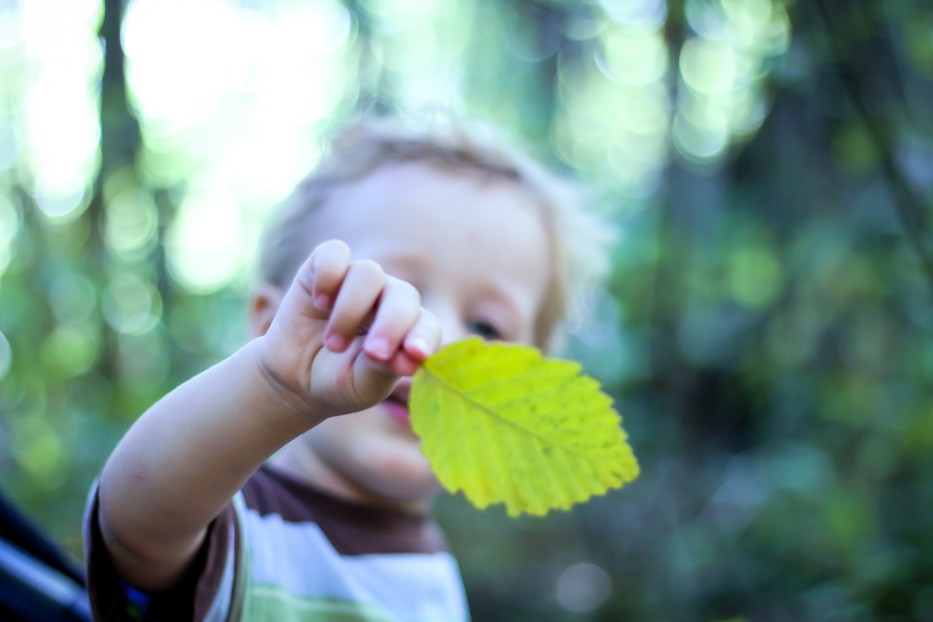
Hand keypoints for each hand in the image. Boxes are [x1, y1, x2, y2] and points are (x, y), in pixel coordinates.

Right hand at [255, 240, 439, 419]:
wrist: (292, 378)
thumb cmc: (338, 382)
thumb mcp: (361, 387)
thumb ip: (382, 370)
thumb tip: (407, 359)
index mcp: (407, 329)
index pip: (427, 324)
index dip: (424, 335)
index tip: (416, 354)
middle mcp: (387, 299)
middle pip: (403, 294)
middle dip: (392, 324)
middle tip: (374, 353)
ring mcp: (356, 282)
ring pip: (369, 273)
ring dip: (351, 311)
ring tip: (334, 344)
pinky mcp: (322, 270)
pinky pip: (334, 252)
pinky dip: (328, 275)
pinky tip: (319, 302)